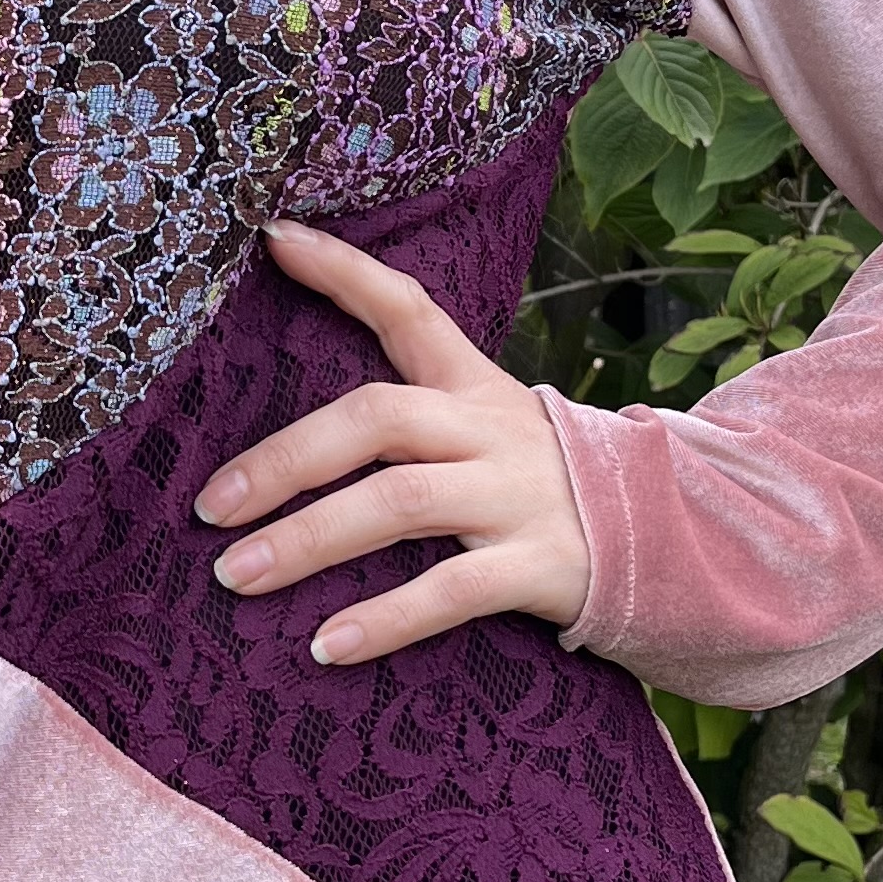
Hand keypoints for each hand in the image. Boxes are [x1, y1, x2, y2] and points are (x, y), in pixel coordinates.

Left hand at [194, 221, 589, 664]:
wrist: (670, 540)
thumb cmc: (541, 485)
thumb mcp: (488, 425)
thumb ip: (413, 410)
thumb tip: (292, 433)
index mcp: (472, 386)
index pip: (407, 308)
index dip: (343, 271)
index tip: (272, 238)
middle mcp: (489, 431)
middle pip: (378, 417)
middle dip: (285, 459)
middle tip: (212, 506)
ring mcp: (515, 496)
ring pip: (399, 502)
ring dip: (308, 540)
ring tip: (235, 576)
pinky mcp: (539, 565)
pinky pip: (451, 590)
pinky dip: (385, 619)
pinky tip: (328, 643)